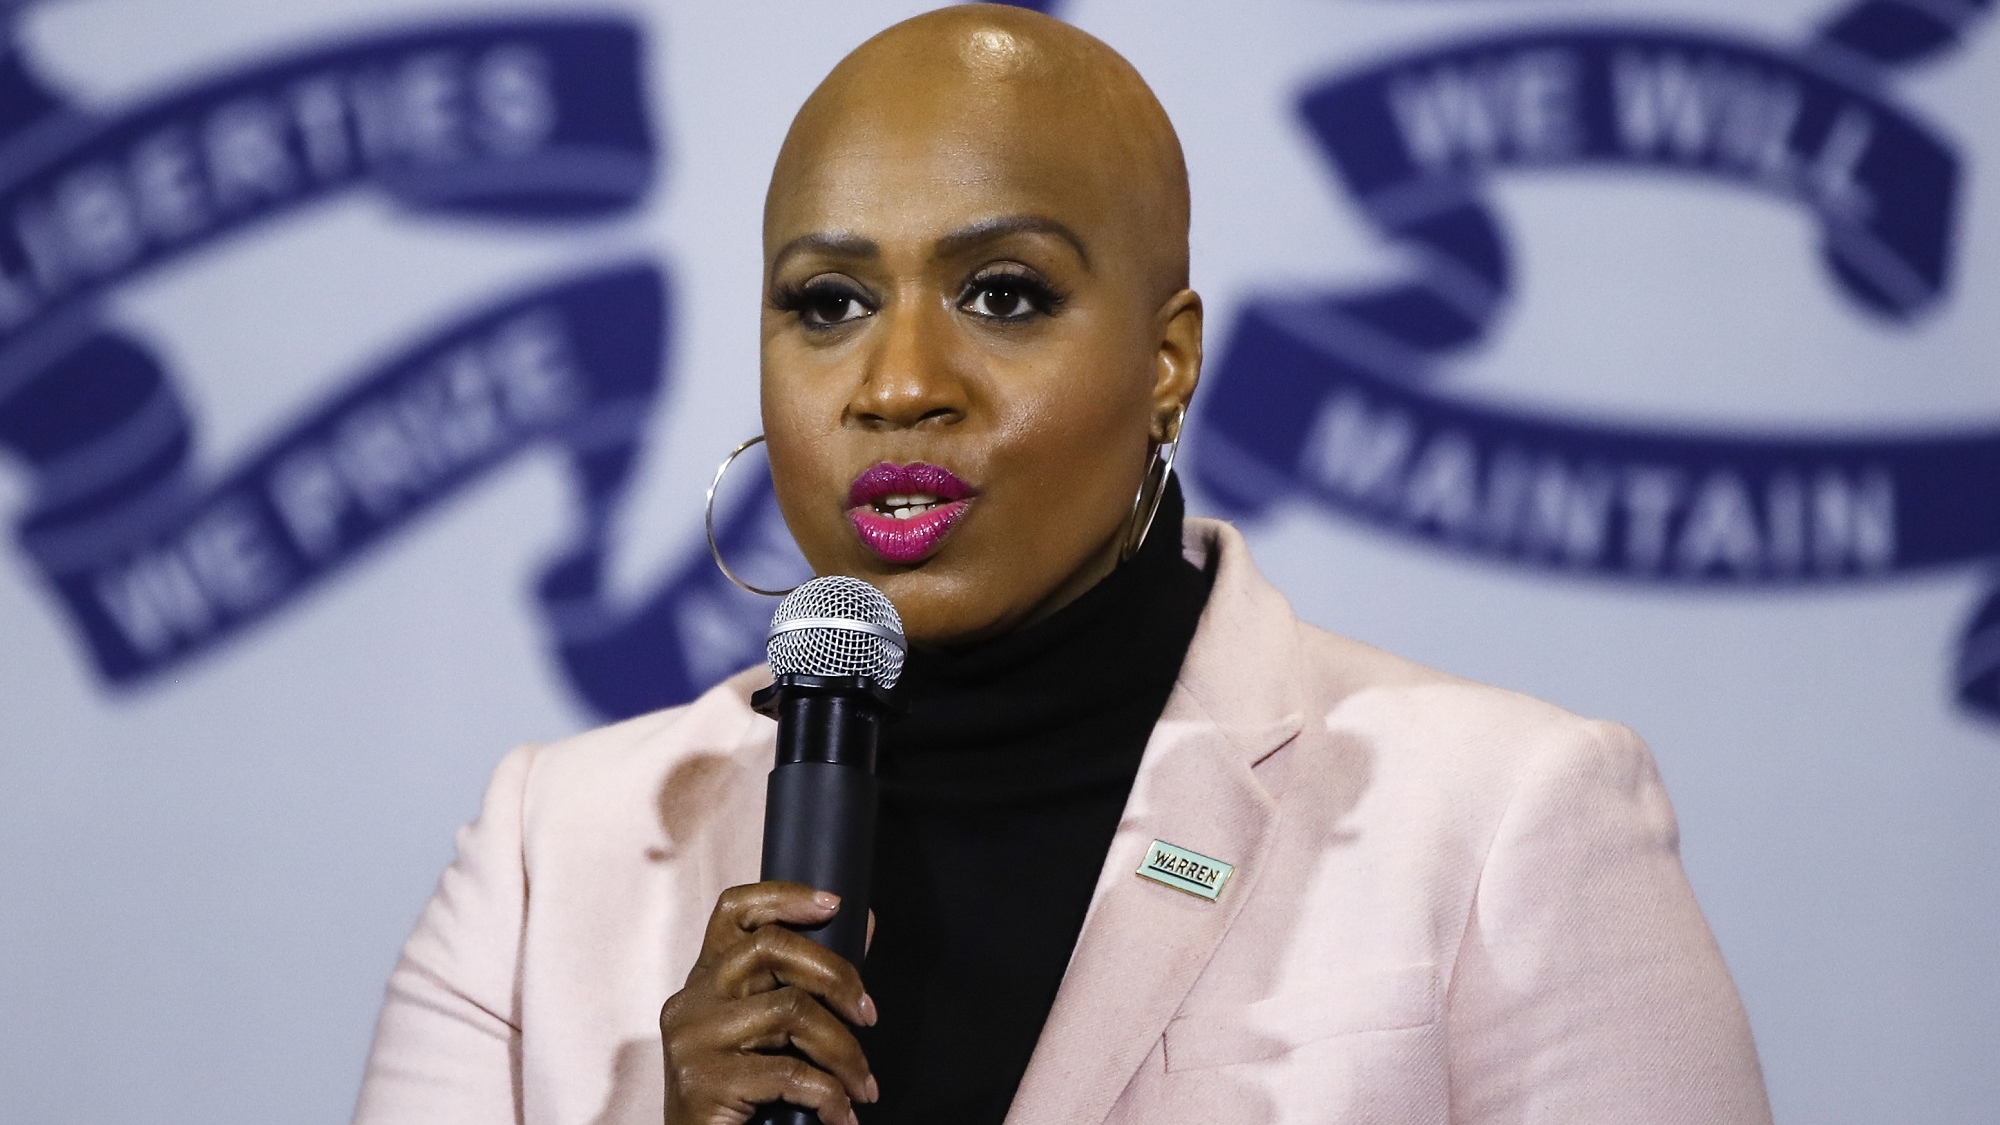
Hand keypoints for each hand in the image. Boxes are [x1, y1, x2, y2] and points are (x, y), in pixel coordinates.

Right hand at [660, 882, 878, 1124]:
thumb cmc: (745, 1094)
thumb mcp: (774, 1031)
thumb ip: (810, 983)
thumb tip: (867, 923)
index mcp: (706, 979)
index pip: (733, 910)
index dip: (784, 896)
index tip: (834, 905)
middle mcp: (692, 999)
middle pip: (771, 948)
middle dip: (836, 976)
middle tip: (870, 1015)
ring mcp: (692, 1038)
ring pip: (790, 1010)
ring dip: (844, 1051)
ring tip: (864, 1085)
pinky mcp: (702, 1082)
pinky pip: (789, 1073)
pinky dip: (830, 1096)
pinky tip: (842, 1115)